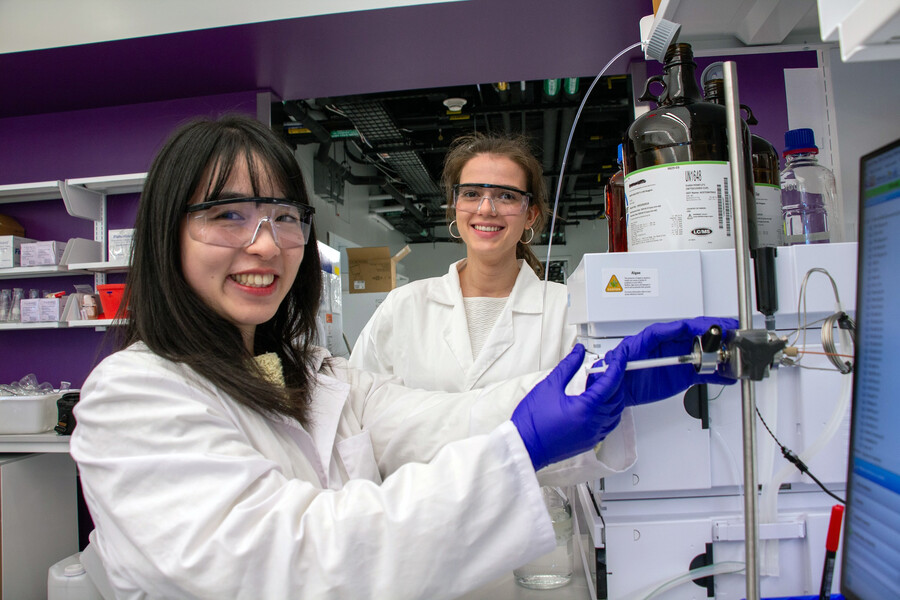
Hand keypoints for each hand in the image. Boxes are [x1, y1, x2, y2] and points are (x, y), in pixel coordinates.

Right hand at [511, 344, 625, 470]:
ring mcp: (593, 435)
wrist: (524, 446)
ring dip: (613, 395)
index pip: (611, 382)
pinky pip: (608, 424)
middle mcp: (594, 424)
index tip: (617, 356)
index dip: (617, 365)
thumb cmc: (532, 421)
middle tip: (606, 366)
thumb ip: (568, 366)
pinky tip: (597, 402)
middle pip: (617, 397)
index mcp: (586, 409)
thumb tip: (579, 353)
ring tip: (600, 383)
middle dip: (615, 379)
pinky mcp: (590, 442)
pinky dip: (608, 410)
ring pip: (615, 412)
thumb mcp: (550, 386)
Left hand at [604, 316, 738, 406]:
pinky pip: (703, 373)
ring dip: (719, 353)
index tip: (706, 326)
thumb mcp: (623, 357)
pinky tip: (727, 375)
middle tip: (729, 333)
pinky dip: (716, 374)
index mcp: (654, 337)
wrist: (619, 392)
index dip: (694, 326)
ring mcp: (678, 360)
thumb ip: (634, 349)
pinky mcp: (683, 375)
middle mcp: (669, 346)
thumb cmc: (618, 370)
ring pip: (703, 353)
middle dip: (714, 334)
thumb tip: (646, 341)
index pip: (677, 327)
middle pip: (695, 336)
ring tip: (733, 353)